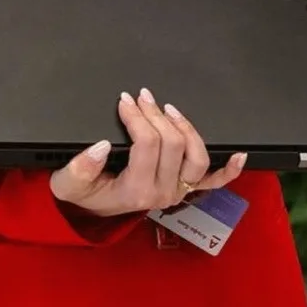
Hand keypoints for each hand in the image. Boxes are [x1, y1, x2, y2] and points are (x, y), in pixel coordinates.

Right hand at [50, 90, 246, 217]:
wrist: (89, 209)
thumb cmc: (81, 193)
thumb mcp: (68, 182)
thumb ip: (80, 167)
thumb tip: (101, 146)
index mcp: (136, 191)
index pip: (147, 144)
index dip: (136, 116)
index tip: (124, 101)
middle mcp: (162, 193)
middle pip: (173, 143)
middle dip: (156, 114)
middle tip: (141, 97)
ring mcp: (177, 192)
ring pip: (197, 155)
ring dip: (186, 127)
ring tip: (168, 109)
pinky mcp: (184, 189)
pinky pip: (213, 182)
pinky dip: (228, 169)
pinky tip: (239, 155)